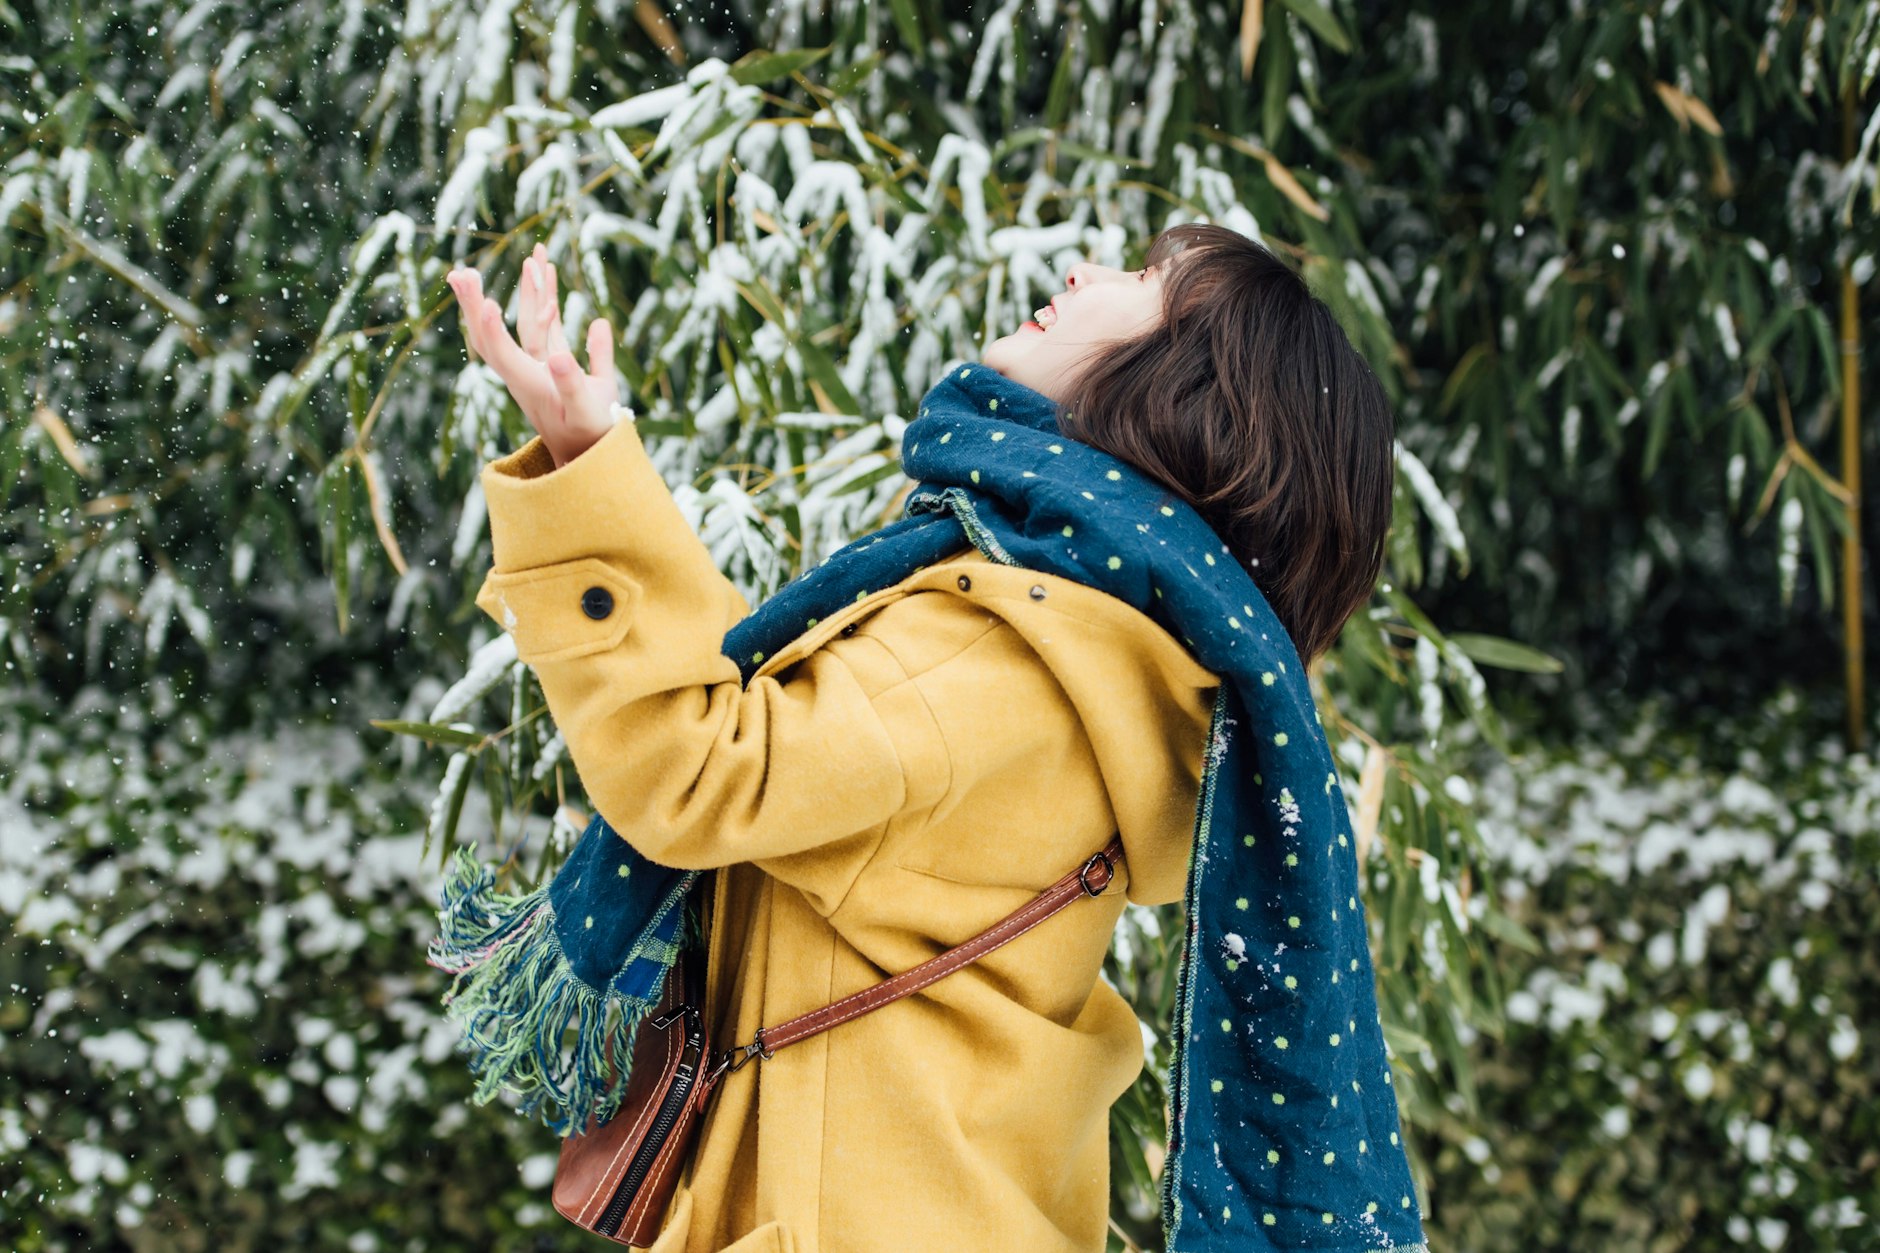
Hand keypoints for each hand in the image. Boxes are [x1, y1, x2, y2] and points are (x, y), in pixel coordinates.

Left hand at [445, 243, 620, 468]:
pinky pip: (540, 323)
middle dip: (475, 303)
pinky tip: (546, 273)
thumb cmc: (590, 435)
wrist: (589, 454)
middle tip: (460, 272)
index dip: (491, 328)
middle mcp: (524, 372)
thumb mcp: (587, 410)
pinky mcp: (547, 361)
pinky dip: (541, 297)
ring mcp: (533, 365)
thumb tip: (560, 357)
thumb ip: (575, 382)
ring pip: (517, 322)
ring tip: (524, 256)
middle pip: (490, 334)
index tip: (487, 302)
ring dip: (518, 289)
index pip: (501, 352)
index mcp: (530, 384)